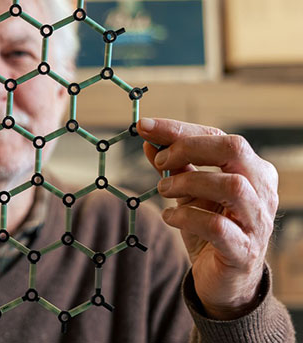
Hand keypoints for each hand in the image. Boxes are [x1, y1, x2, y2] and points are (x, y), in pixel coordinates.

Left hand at [137, 118, 278, 319]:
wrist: (222, 280)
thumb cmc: (208, 228)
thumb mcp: (188, 192)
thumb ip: (174, 165)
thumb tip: (149, 138)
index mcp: (251, 170)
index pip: (219, 136)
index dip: (180, 129)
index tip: (144, 127)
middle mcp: (262, 191)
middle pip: (234, 150)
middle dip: (189, 148)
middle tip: (160, 163)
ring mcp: (257, 222)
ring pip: (232, 186)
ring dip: (189, 182)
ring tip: (163, 190)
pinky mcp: (244, 251)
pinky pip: (219, 226)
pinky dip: (187, 217)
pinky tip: (169, 217)